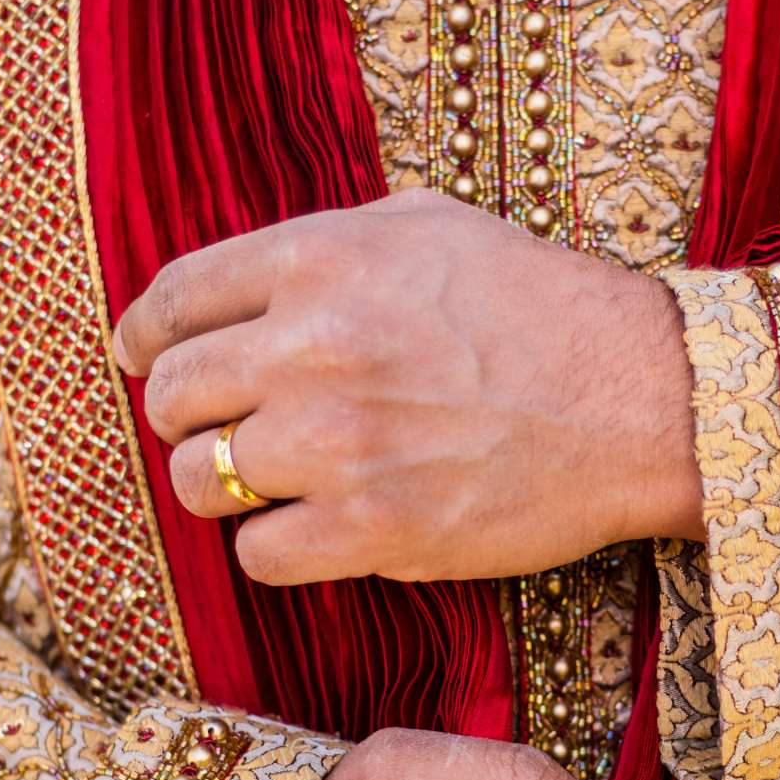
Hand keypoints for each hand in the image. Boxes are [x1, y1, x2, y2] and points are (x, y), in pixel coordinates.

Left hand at [112, 189, 707, 585]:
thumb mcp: (429, 225)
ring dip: (226, 485)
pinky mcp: (370, 529)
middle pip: (170, 395)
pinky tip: (319, 527)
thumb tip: (240, 282)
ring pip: (199, 480)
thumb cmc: (542, 306)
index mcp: (318, 259)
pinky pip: (258, 554)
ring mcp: (335, 444)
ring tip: (276, 481)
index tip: (140, 359)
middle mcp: (311, 347)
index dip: (144, 337)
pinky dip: (276, 546)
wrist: (639, 398)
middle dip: (183, 415)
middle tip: (219, 428)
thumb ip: (326, 244)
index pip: (173, 300)